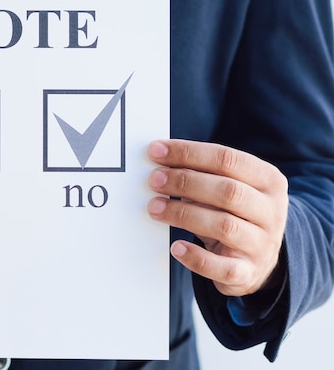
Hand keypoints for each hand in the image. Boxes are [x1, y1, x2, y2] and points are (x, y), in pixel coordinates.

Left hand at [147, 139, 287, 296]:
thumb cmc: (234, 214)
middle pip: (228, 191)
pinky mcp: (249, 272)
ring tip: (155, 208)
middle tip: (154, 180)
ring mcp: (262, 243)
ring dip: (183, 215)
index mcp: (268, 180)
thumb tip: (160, 161)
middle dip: (185, 182)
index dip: (189, 153)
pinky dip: (197, 258)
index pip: (227, 159)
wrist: (259, 259)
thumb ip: (201, 173)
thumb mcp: (228, 188)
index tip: (156, 151)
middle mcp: (271, 211)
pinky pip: (223, 268)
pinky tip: (176, 247)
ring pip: (224, 226)